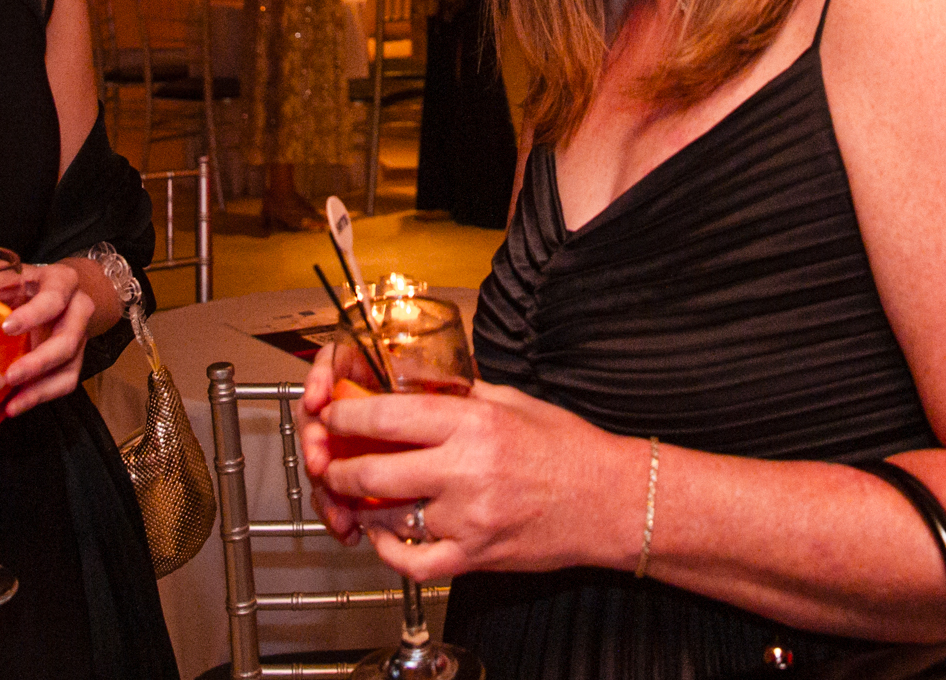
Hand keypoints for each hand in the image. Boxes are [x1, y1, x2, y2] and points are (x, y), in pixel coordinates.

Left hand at [0, 262, 96, 418]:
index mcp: (62, 282)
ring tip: (11, 404)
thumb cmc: (21, 282)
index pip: (53, 299)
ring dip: (39, 389)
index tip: (5, 329)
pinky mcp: (74, 360)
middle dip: (38, 362)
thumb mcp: (4, 274)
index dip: (32, 315)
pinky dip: (39, 397)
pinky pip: (64, 384)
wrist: (52, 291)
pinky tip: (14, 407)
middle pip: (67, 340)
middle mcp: (78, 309)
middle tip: (9, 377)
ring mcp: (80, 337)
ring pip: (68, 367)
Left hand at [299, 343, 638, 581]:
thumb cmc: (569, 449)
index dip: (347, 416)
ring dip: (361, 509)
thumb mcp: (511, 401)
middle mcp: (468, 471)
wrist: (612, 501)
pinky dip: (390, 554)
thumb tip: (413, 382)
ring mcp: (471, 519)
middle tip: (332, 463)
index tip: (333, 416)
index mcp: (474, 424)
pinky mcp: (478, 556)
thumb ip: (458, 394)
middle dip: (342, 468)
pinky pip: (416, 564)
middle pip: (377, 472)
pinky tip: (385, 538)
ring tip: (355, 497)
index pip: (388, 416)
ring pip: (390, 519)